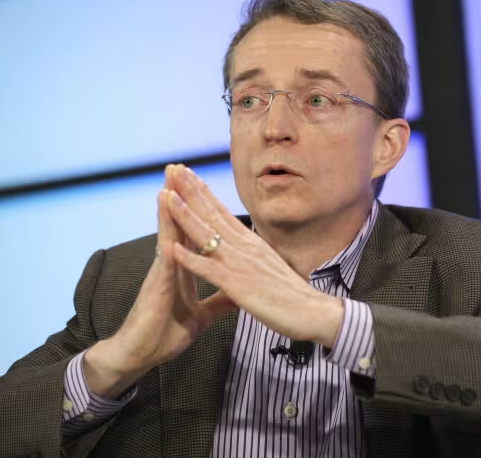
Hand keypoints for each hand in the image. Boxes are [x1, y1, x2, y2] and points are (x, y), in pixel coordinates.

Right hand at [83, 165, 234, 397]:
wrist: (139, 356)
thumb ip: (220, 300)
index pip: (194, 233)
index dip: (200, 210)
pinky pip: (163, 265)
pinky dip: (167, 248)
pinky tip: (169, 233)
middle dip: (181, 196)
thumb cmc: (165, 333)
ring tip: (169, 183)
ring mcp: (161, 274)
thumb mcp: (202, 315)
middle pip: (179, 225)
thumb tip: (240, 291)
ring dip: (169, 210)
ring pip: (167, 236)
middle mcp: (171, 265)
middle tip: (182, 167)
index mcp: (183, 268)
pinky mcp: (156, 290)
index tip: (205, 186)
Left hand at [164, 165, 343, 346]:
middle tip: (174, 170)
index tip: (189, 176)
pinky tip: (173, 249)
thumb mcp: (270, 266)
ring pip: (207, 236)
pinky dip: (191, 259)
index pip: (223, 213)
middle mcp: (245, 248)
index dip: (204, 194)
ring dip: (185, 216)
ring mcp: (241, 265)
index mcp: (252, 244)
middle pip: (213, 215)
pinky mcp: (239, 285)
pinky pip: (210, 270)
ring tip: (167, 197)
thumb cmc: (292, 295)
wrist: (313, 312)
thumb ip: (254, 256)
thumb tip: (247, 246)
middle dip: (191, 192)